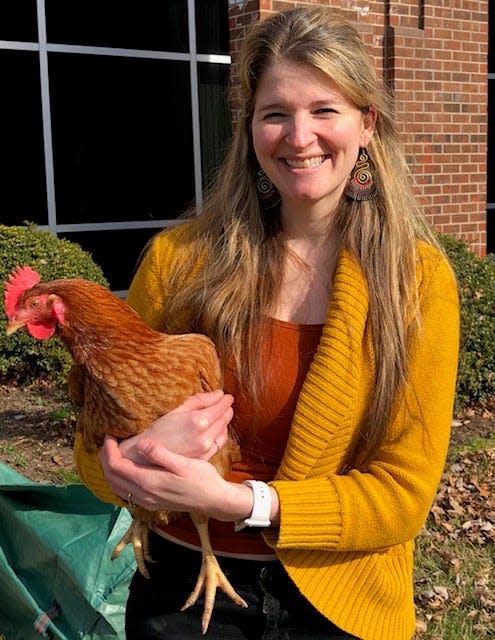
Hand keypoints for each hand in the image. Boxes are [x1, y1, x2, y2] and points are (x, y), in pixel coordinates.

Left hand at [100, 435, 236, 517]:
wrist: (213, 500)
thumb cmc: (202, 478)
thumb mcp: (184, 462)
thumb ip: (160, 454)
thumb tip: (140, 444)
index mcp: (149, 482)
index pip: (116, 466)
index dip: (109, 449)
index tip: (111, 434)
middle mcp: (144, 495)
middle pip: (111, 478)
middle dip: (105, 458)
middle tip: (108, 440)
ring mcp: (146, 501)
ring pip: (116, 487)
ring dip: (110, 469)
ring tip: (113, 451)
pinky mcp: (151, 503)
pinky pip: (125, 492)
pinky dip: (118, 478)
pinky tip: (126, 467)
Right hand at [118, 389, 233, 463]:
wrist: (147, 456)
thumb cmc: (158, 430)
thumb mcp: (177, 410)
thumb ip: (200, 401)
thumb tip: (219, 394)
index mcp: (199, 421)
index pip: (220, 407)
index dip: (225, 400)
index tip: (227, 396)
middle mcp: (205, 437)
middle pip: (224, 419)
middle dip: (226, 410)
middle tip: (226, 404)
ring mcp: (205, 450)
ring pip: (224, 432)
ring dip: (224, 422)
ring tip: (221, 415)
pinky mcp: (204, 459)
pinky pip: (219, 444)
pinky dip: (220, 435)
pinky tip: (216, 430)